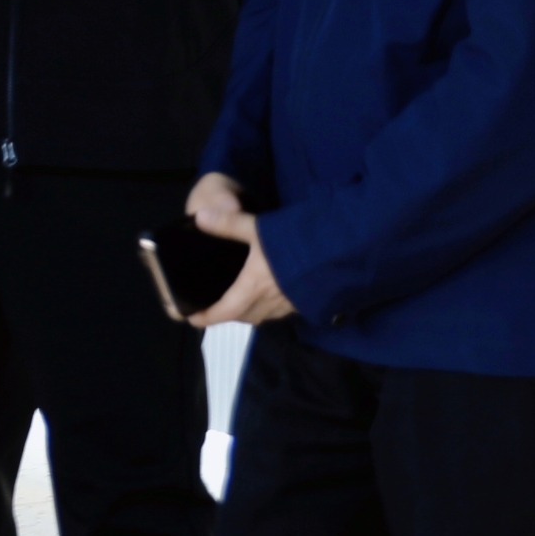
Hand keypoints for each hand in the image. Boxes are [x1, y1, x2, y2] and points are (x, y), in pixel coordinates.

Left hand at [189, 184, 292, 326]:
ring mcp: (290, 305)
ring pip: (263, 314)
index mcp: (253, 288)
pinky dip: (268, 306)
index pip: (225, 311)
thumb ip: (228, 223)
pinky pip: (280, 311)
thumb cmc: (294, 244)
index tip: (192, 318)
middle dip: (228, 314)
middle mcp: (271, 302)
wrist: (342, 254)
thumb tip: (198, 216)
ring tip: (239, 300)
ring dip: (249, 311)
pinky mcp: (306, 302)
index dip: (207, 316)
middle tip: (215, 307)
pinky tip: (270, 293)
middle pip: (244, 316)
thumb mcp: (258, 228)